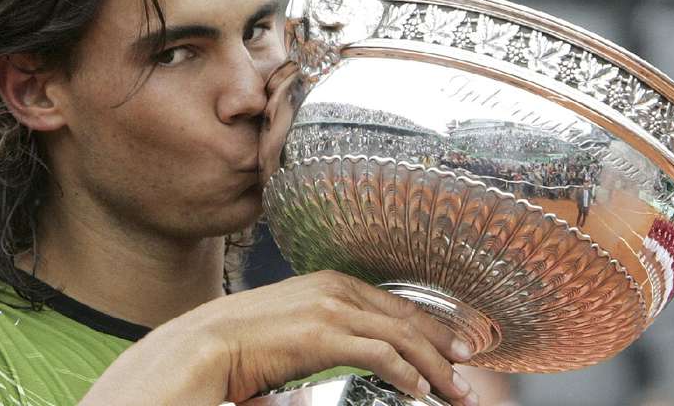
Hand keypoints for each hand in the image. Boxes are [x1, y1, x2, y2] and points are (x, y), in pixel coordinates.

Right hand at [191, 270, 478, 404]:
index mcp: (331, 282)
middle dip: (442, 346)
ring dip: (434, 367)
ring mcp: (330, 309)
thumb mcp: (293, 321)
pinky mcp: (322, 335)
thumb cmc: (244, 338)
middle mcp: (336, 289)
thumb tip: (350, 347)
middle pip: (406, 318)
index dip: (429, 326)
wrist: (205, 343)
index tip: (451, 347)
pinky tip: (419, 391)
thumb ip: (326, 326)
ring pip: (400, 337)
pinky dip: (405, 373)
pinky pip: (378, 355)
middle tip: (468, 369)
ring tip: (455, 391)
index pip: (395, 304)